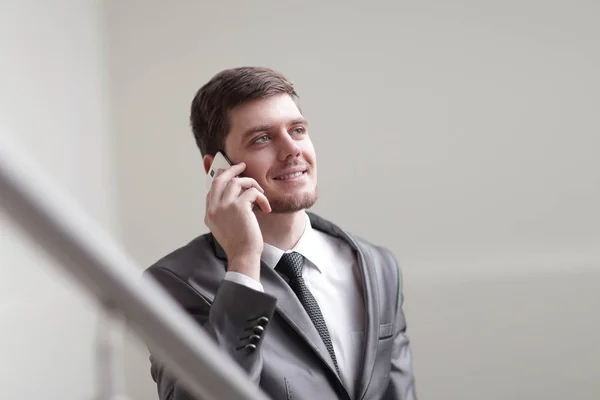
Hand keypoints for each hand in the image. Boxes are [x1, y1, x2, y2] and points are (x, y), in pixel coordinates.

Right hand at [204, 162, 270, 279]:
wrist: (243, 255)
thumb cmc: (239, 244)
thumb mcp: (226, 227)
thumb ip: (226, 211)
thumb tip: (236, 195)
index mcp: (209, 213)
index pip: (212, 188)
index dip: (222, 178)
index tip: (231, 174)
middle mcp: (214, 208)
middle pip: (219, 179)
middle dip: (231, 169)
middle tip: (242, 166)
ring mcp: (224, 206)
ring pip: (236, 181)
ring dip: (251, 184)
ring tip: (260, 192)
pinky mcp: (239, 206)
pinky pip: (252, 192)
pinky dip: (261, 197)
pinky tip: (266, 207)